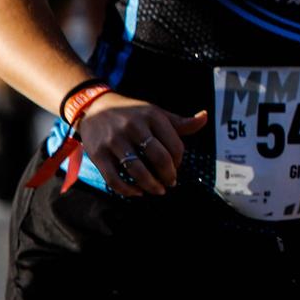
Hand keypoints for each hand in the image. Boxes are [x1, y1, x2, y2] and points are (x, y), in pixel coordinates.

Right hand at [75, 94, 206, 197]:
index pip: (174, 144)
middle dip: (169, 176)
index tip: (177, 167)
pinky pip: (114, 179)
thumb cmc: (132, 113)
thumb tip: (205, 117)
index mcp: (152, 116)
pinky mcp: (99, 154)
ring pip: (137, 171)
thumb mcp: (155, 112)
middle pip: (159, 158)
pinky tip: (137, 192)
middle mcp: (133, 127)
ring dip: (151, 185)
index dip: (179, 161)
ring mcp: (114, 141)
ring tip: (158, 190)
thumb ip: (180, 122)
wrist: (94, 107)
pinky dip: (127, 190)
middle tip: (171, 183)